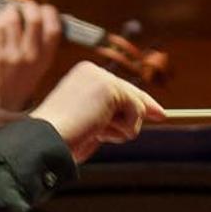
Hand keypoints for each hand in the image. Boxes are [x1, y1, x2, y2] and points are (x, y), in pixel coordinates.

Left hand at [0, 0, 72, 113]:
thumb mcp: (44, 61)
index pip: (54, 28)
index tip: (45, 9)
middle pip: (34, 20)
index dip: (50, 13)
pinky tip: (3, 18)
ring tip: (13, 11)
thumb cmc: (25, 74)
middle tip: (27, 7)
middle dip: (30, 7)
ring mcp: (14, 55)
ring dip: (13, 9)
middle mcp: (32, 55)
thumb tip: (53, 13)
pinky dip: (1, 17)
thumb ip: (47, 39)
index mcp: (47, 56)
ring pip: (14, 20)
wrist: (6, 98)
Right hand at [29, 57, 164, 163]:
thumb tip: (136, 115)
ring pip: (134, 104)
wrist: (47, 139)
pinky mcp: (110, 88)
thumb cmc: (62, 138)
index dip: (136, 100)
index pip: (117, 87)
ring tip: (97, 133)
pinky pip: (135, 111)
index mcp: (81, 77)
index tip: (155, 110)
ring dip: (123, 127)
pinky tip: (102, 131)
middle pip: (130, 91)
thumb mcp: (89, 122)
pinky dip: (126, 127)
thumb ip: (108, 114)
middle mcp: (91, 71)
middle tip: (163, 115)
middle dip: (144, 108)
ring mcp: (101, 78)